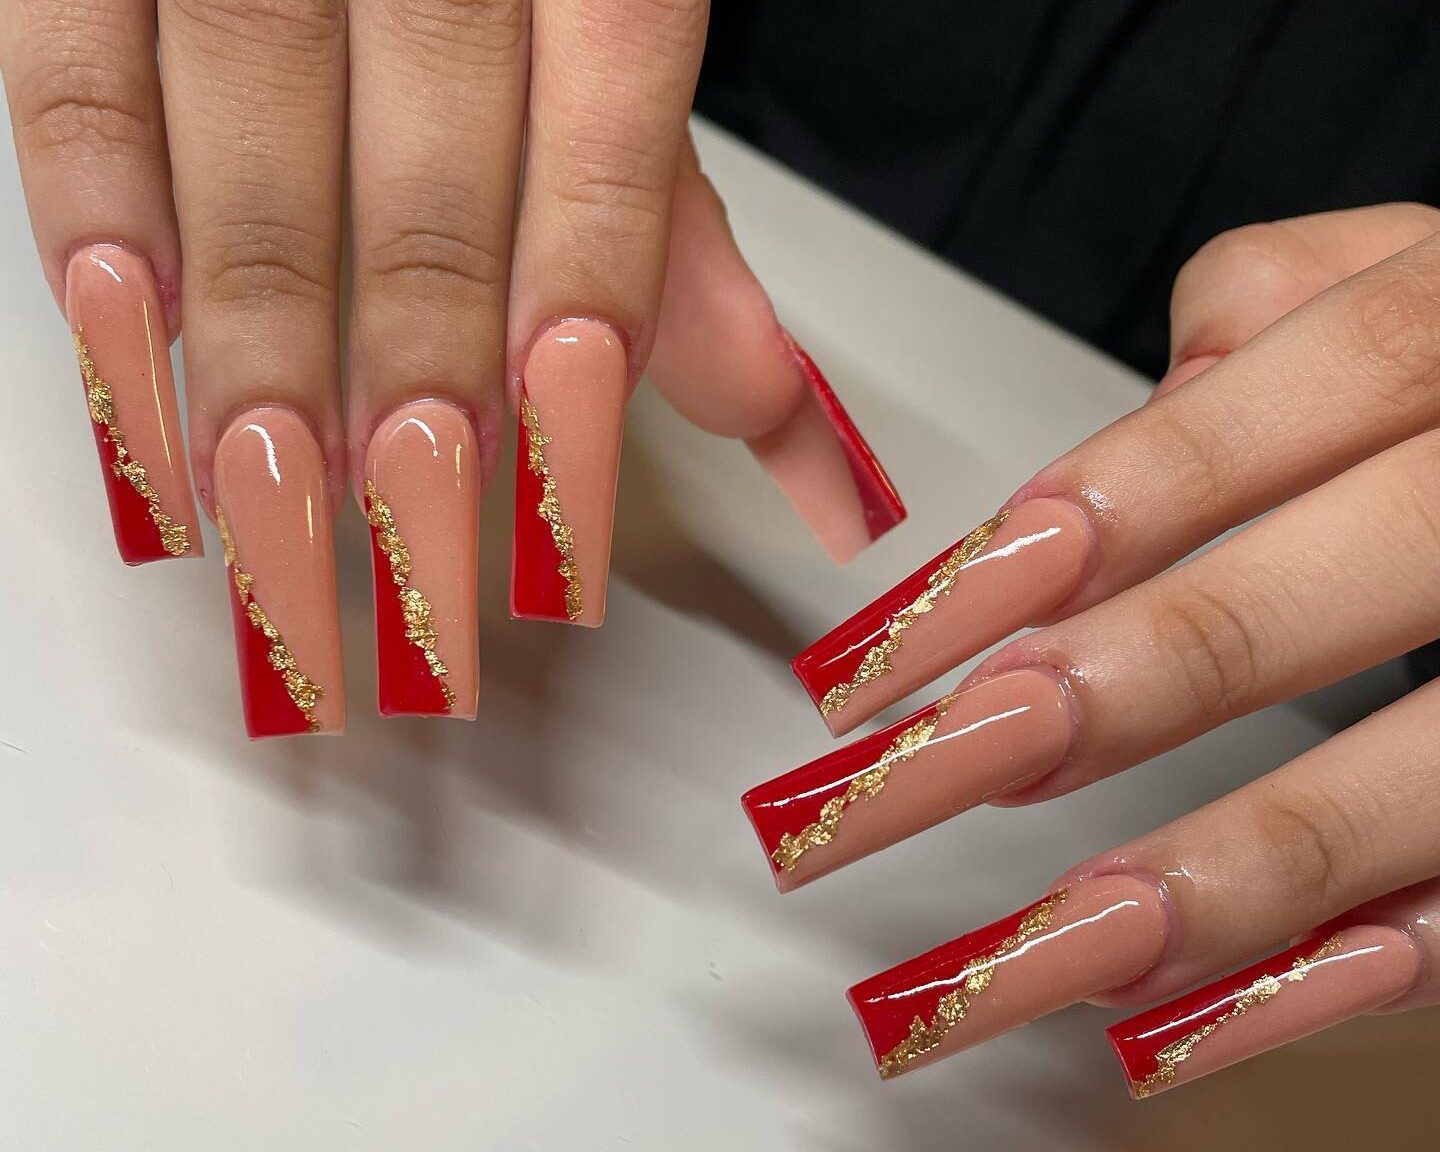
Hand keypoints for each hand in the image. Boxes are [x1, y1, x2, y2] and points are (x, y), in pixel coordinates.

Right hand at [0, 0, 902, 735]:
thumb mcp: (611, 65)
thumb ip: (680, 244)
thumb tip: (806, 452)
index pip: (607, 204)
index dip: (576, 403)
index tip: (554, 573)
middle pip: (430, 230)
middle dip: (423, 447)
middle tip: (423, 616)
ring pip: (254, 187)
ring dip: (264, 389)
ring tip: (280, 556)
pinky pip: (79, 97)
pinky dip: (100, 250)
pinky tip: (139, 393)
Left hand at [743, 203, 1439, 1091]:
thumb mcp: (1413, 273)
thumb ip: (1274, 309)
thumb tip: (1124, 423)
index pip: (1209, 443)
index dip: (1033, 556)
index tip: (881, 660)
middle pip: (1274, 616)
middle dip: (1072, 713)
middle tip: (895, 790)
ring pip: (1401, 784)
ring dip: (1193, 883)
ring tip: (1012, 963)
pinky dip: (1345, 972)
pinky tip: (1187, 1022)